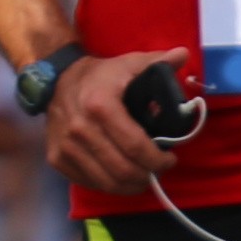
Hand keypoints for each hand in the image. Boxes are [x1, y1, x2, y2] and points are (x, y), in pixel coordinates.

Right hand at [44, 48, 186, 194]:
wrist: (56, 81)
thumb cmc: (100, 75)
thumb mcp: (129, 63)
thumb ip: (158, 62)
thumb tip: (184, 54)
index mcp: (101, 105)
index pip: (135, 146)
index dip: (157, 160)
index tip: (170, 159)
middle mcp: (80, 129)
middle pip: (122, 170)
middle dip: (147, 176)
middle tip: (158, 170)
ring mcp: (66, 147)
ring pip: (106, 182)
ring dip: (130, 186)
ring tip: (143, 177)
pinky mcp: (56, 159)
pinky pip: (88, 182)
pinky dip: (109, 184)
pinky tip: (120, 176)